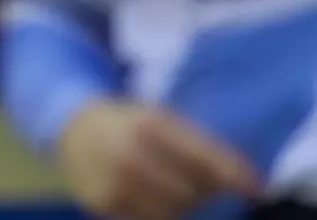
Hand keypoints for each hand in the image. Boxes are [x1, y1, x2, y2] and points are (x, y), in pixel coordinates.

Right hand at [57, 100, 259, 219]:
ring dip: (185, 205)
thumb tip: (250, 181)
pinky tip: (153, 197)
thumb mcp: (161, 118)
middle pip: (194, 190)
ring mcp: (115, 181)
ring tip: (174, 189)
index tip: (257, 188)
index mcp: (148, 124)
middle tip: (200, 183)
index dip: (234, 174)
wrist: (71, 130)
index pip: (204, 156)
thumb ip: (201, 145)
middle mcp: (130, 153)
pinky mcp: (104, 204)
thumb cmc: (128, 124)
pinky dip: (161, 212)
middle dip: (205, 191)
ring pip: (175, 211)